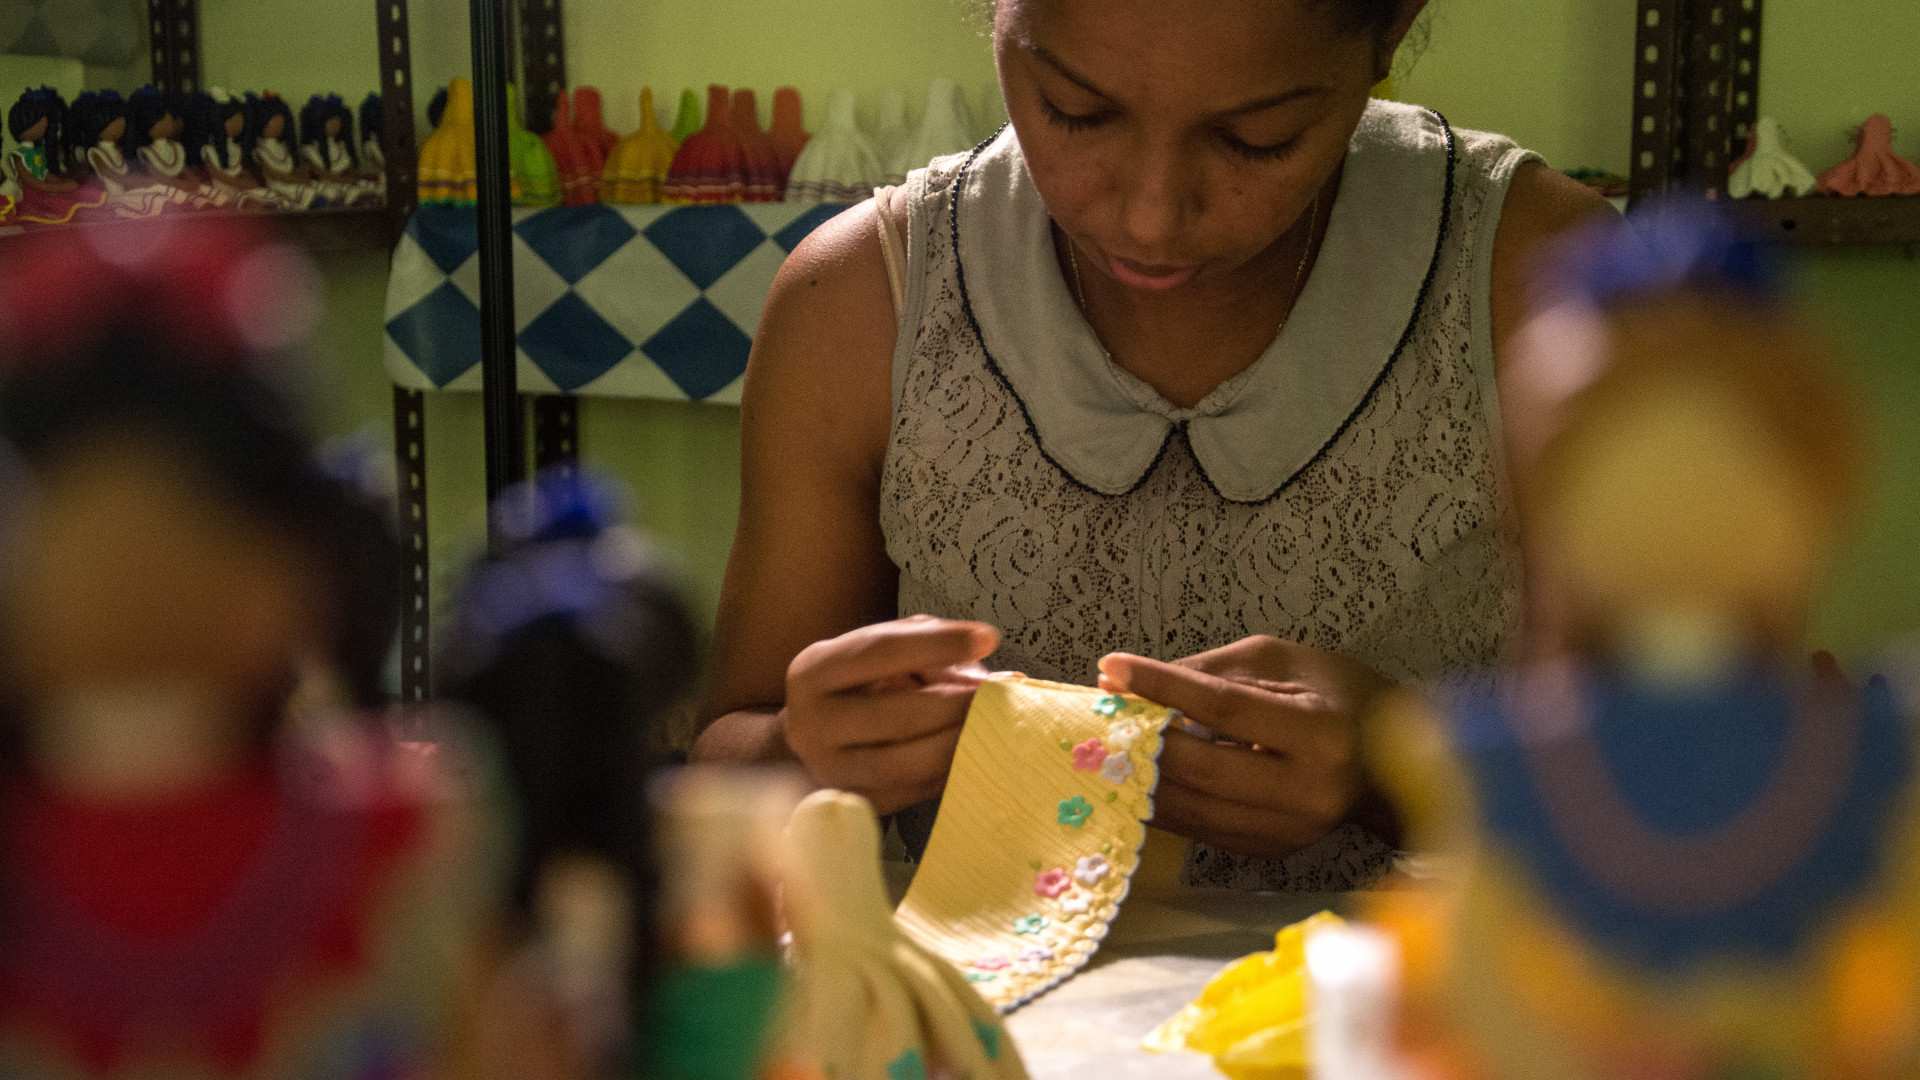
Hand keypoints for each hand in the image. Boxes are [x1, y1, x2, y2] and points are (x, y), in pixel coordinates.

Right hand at [782, 615, 999, 814]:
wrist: (818, 737)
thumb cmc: (862, 683)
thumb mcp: (883, 650)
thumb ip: (930, 648)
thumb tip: (998, 677)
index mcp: (813, 671)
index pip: (879, 651)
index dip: (937, 644)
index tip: (986, 637)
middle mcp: (812, 724)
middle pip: (897, 715)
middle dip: (956, 703)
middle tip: (995, 694)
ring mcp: (831, 771)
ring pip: (906, 763)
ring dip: (958, 743)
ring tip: (990, 725)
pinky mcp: (857, 802)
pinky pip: (914, 792)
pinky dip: (951, 771)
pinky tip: (973, 752)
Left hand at [1099, 635, 1394, 860]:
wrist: (1386, 763)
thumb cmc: (1335, 696)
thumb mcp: (1277, 661)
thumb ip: (1206, 672)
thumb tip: (1126, 683)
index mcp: (1320, 734)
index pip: (1225, 708)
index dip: (1164, 687)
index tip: (1113, 668)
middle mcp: (1307, 792)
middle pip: (1201, 768)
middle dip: (1144, 740)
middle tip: (1105, 714)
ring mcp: (1289, 831)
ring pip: (1192, 808)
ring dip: (1142, 776)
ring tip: (1111, 744)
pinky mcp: (1270, 851)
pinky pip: (1200, 828)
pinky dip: (1164, 800)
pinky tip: (1142, 775)